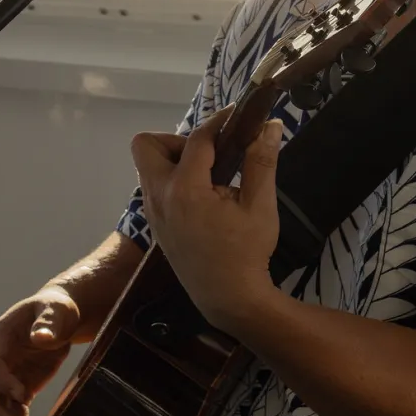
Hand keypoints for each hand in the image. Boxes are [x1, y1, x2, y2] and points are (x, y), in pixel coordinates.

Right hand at [0, 286, 81, 415]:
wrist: (60, 319)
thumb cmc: (56, 308)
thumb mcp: (56, 310)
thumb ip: (48, 322)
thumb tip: (41, 337)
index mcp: (0, 335)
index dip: (2, 380)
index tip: (22, 395)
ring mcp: (4, 373)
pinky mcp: (17, 386)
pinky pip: (8, 407)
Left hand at [132, 106, 284, 333]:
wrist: (229, 299)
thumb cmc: (247, 252)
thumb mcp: (260, 206)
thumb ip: (262, 162)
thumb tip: (269, 125)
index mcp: (186, 188)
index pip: (198, 139)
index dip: (219, 122)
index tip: (238, 116)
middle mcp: (160, 196)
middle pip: (146, 144)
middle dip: (176, 140)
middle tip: (209, 155)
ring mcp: (153, 212)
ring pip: (147, 167)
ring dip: (173, 160)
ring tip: (209, 176)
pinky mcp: (155, 224)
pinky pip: (154, 188)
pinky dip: (172, 181)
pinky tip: (202, 197)